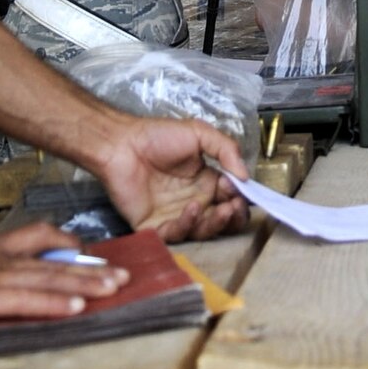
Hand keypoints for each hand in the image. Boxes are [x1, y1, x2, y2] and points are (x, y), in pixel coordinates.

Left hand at [96, 117, 249, 241]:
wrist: (122, 144)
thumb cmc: (158, 136)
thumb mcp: (199, 133)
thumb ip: (226, 149)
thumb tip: (246, 176)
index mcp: (206, 182)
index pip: (231, 198)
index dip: (239, 197)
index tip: (239, 189)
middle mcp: (194, 202)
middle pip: (221, 221)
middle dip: (233, 218)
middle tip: (233, 208)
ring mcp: (175, 216)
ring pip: (201, 232)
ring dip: (213, 223)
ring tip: (217, 209)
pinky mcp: (154, 226)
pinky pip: (174, 235)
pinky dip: (186, 226)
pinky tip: (191, 209)